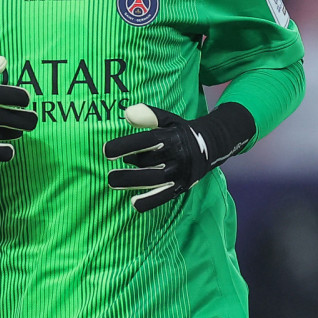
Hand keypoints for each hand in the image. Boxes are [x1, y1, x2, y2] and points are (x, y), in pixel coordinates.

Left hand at [104, 103, 252, 211]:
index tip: (106, 151)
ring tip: (113, 183)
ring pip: (154, 181)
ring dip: (133, 183)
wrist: (211, 145)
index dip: (125, 146)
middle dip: (127, 171)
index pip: (146, 141)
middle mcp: (177, 155)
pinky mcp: (182, 186)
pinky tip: (134, 204)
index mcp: (172, 137)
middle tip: (109, 175)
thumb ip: (148, 116)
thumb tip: (126, 113)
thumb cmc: (180, 131)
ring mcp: (180, 172)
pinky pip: (165, 196)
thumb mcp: (168, 119)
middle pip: (148, 164)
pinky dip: (150, 201)